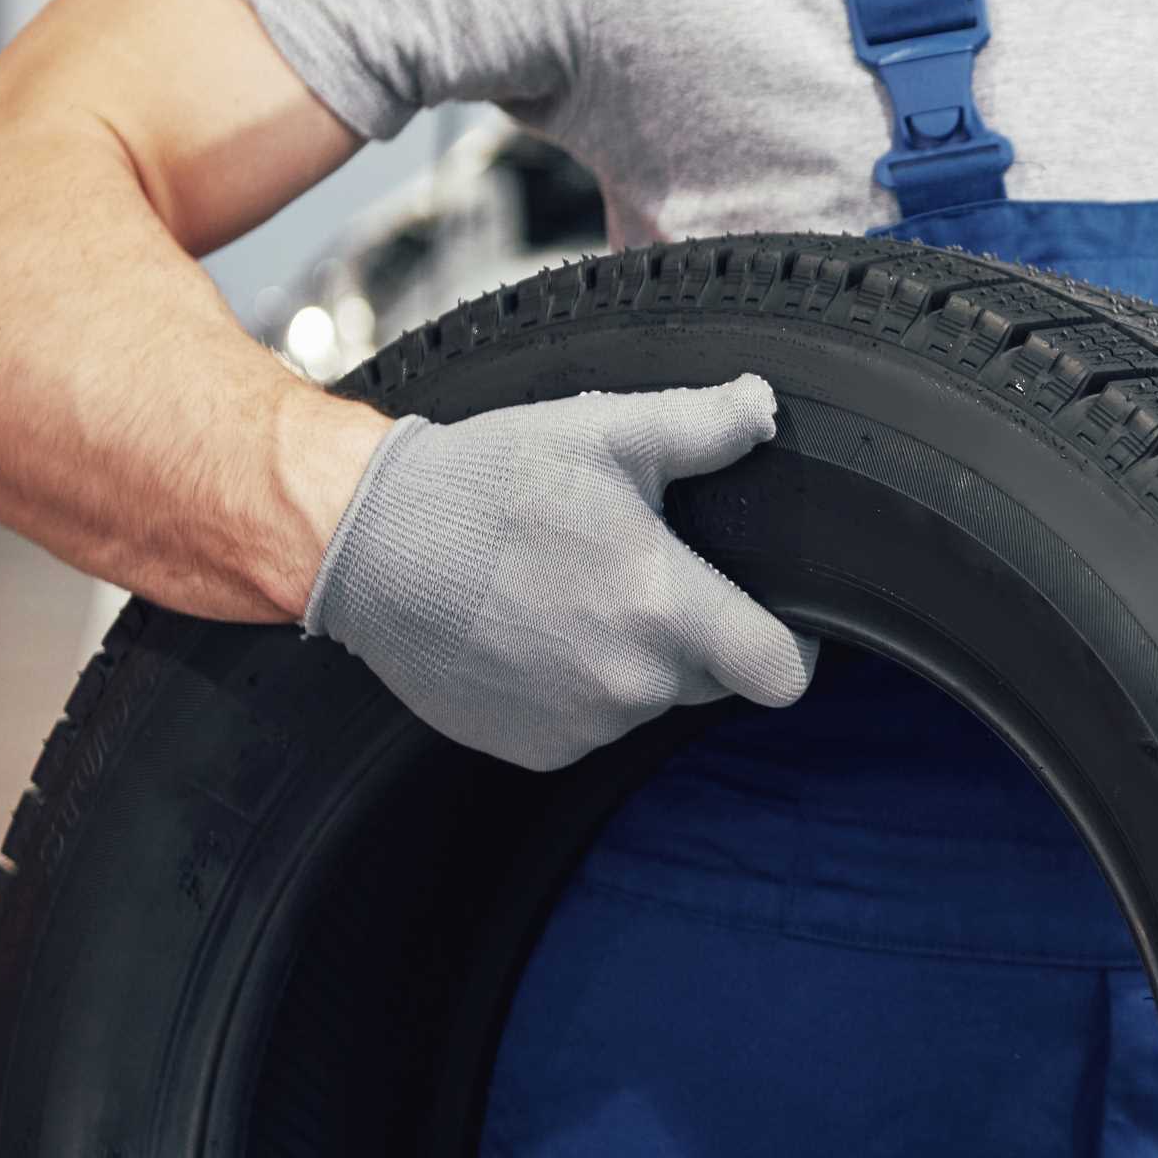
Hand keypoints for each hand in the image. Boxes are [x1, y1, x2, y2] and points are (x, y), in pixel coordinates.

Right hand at [303, 375, 819, 769]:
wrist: (365, 542)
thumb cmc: (484, 483)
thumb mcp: (601, 431)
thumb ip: (702, 425)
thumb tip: (765, 408)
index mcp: (664, 608)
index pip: (782, 673)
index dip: (792, 647)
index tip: (775, 620)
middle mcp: (630, 681)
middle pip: (716, 679)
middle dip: (699, 634)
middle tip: (638, 573)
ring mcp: (581, 725)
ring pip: (647, 698)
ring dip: (630, 657)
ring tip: (570, 594)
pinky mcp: (533, 749)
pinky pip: (589, 724)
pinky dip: (574, 687)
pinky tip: (532, 632)